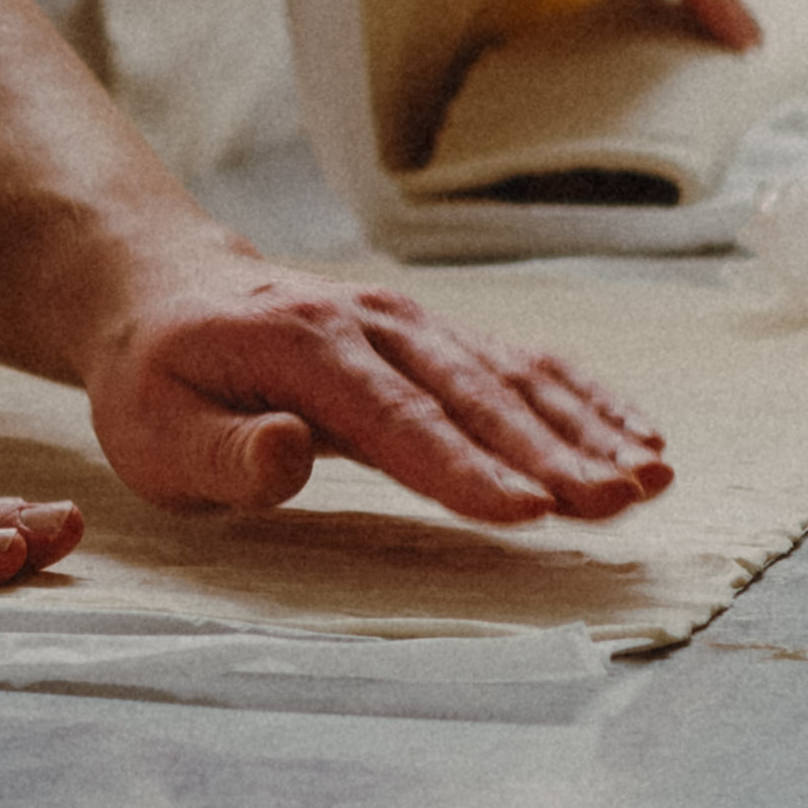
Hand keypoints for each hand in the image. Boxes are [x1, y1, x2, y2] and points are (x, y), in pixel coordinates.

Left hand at [88, 268, 672, 529]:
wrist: (164, 294)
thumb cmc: (157, 382)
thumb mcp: (154, 432)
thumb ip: (223, 453)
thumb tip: (290, 454)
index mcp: (305, 349)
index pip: (398, 421)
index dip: (464, 469)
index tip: (526, 513)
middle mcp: (374, 325)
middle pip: (476, 396)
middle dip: (553, 453)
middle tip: (618, 503)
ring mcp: (414, 325)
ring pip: (513, 377)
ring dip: (587, 428)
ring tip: (653, 478)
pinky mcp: (437, 339)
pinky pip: (522, 364)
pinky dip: (586, 399)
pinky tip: (638, 436)